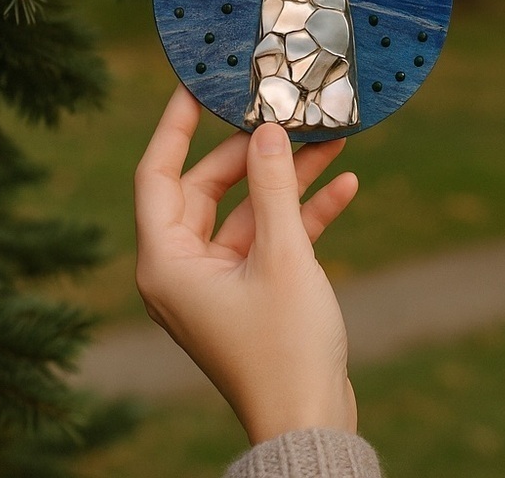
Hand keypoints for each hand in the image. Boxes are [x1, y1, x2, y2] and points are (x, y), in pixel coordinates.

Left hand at [134, 86, 358, 443]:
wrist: (310, 421)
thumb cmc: (285, 346)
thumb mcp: (283, 254)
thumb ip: (273, 186)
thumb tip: (267, 129)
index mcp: (168, 262)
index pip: (158, 174)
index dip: (175, 125)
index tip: (198, 84)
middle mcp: (185, 268)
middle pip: (210, 186)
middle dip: (254, 151)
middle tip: (287, 113)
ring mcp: (220, 280)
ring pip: (250, 209)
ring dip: (289, 178)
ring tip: (332, 139)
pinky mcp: (253, 290)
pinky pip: (274, 237)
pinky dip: (305, 213)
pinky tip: (346, 186)